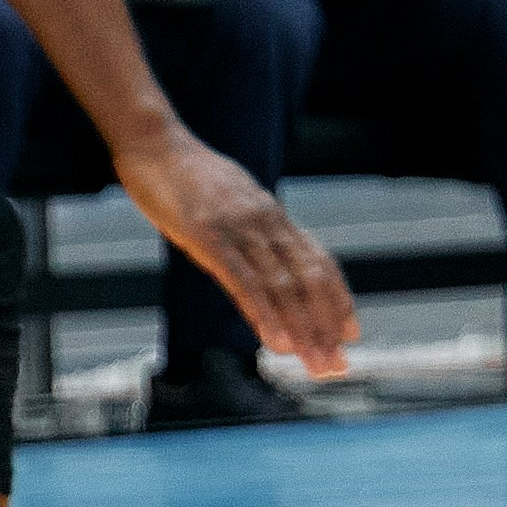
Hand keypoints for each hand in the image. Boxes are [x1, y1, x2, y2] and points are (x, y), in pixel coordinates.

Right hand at [113, 122, 357, 377]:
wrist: (154, 142)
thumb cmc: (187, 176)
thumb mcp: (230, 204)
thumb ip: (251, 234)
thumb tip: (264, 264)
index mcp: (271, 216)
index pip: (318, 260)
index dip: (338, 297)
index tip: (352, 332)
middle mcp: (265, 221)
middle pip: (308, 278)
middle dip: (326, 324)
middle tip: (337, 364)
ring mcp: (238, 228)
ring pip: (282, 284)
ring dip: (302, 328)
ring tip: (315, 362)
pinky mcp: (208, 236)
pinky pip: (243, 280)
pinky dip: (264, 313)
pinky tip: (275, 341)